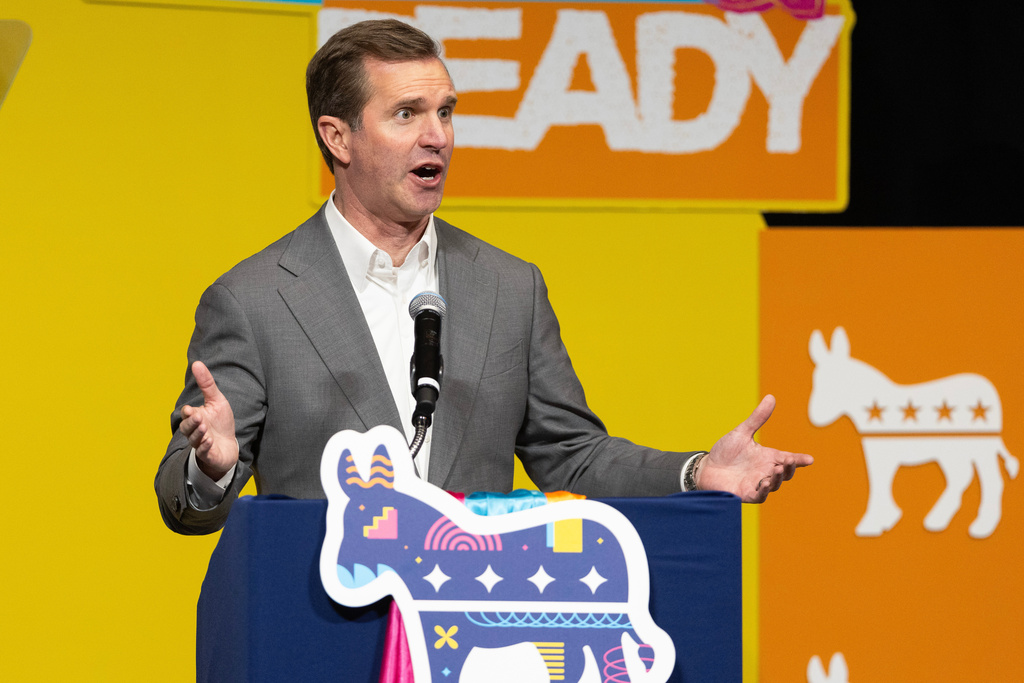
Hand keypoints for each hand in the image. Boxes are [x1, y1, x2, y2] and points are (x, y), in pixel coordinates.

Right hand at [179, 360, 238, 480]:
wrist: (229, 445)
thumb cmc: (220, 422)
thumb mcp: (216, 401)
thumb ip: (207, 384)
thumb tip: (197, 363)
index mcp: (195, 417)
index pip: (186, 414)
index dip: (188, 413)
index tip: (190, 409)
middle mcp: (195, 431)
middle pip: (186, 428)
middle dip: (191, 423)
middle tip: (199, 418)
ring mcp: (201, 444)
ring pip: (194, 440)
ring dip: (198, 434)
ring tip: (204, 429)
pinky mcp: (209, 455)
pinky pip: (204, 452)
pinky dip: (205, 447)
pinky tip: (209, 441)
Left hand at [697, 395, 811, 502]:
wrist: (706, 467)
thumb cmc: (725, 452)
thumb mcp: (742, 433)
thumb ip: (757, 418)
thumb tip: (771, 397)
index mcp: (767, 457)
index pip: (788, 459)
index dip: (800, 460)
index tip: (810, 459)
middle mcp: (765, 471)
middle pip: (785, 473)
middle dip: (790, 468)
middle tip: (790, 460)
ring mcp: (756, 483)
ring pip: (774, 485)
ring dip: (777, 478)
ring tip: (776, 469)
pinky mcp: (746, 494)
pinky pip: (759, 496)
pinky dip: (764, 490)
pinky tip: (764, 483)